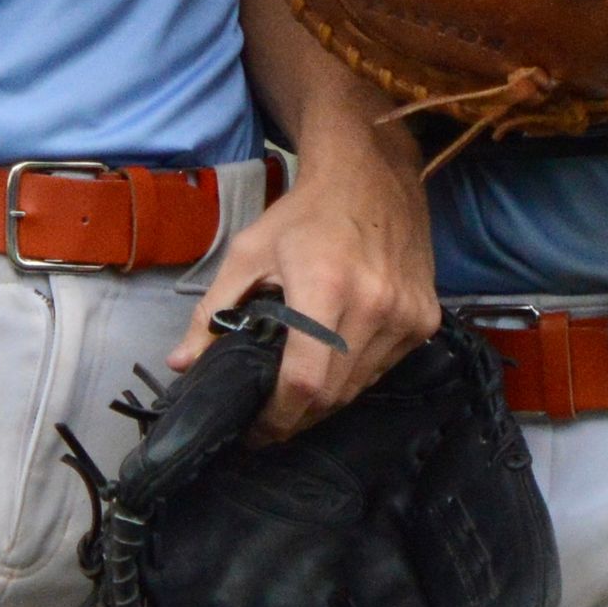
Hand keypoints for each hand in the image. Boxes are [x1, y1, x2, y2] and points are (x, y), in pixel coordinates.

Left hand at [171, 137, 438, 438]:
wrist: (371, 177)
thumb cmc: (304, 214)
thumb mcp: (247, 252)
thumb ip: (212, 311)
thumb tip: (182, 364)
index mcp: (325, 286)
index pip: (305, 381)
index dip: (277, 417)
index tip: (254, 430)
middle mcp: (374, 305)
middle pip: (332, 396)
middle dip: (296, 418)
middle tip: (269, 419)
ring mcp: (406, 315)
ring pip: (359, 389)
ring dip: (325, 401)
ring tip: (297, 394)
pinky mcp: (426, 319)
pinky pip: (383, 370)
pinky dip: (354, 378)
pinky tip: (333, 363)